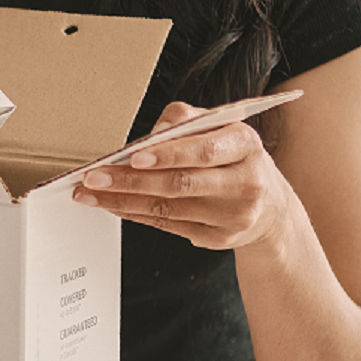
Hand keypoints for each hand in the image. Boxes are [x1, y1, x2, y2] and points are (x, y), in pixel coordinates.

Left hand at [71, 102, 295, 250]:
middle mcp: (245, 182)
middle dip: (130, 181)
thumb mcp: (220, 127)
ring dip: (123, 201)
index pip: (203, 150)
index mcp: (246, 145)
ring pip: (168, 209)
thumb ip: (185, 121)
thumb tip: (150, 136)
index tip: (133, 155)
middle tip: (93, 178)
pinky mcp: (219, 239)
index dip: (167, 154)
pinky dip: (136, 215)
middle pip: (180, 183)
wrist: (269, 206)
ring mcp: (233, 216)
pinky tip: (114, 206)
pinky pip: (168, 225)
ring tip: (90, 194)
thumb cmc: (234, 158)